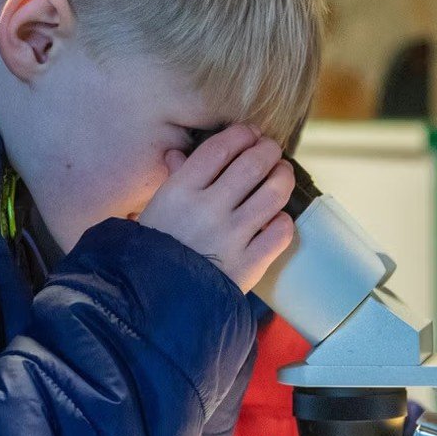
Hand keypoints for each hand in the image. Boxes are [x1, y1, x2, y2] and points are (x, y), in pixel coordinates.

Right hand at [139, 124, 294, 292]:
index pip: (221, 147)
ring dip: (283, 177)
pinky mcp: (249, 263)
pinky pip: (281, 231)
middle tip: (271, 150)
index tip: (250, 134)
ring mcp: (231, 236)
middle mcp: (208, 209)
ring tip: (281, 175)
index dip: (242, 134)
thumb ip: (175, 179)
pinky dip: (283, 220)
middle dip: (269, 150)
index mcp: (180, 191)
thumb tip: (180, 153)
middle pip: (253, 163)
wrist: (153, 301)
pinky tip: (276, 218)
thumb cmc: (153, 251)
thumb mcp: (155, 209)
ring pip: (274, 192)